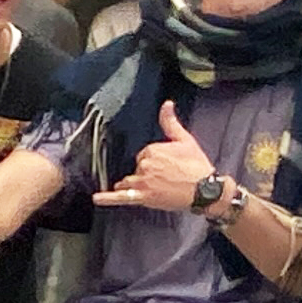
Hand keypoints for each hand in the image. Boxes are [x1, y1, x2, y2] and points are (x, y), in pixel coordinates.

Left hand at [93, 99, 219, 212]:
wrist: (204, 189)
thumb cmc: (196, 165)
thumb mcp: (185, 139)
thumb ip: (170, 122)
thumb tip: (166, 104)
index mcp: (152, 149)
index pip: (144, 155)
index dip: (154, 161)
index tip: (167, 166)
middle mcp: (144, 165)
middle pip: (136, 168)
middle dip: (146, 173)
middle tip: (166, 179)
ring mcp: (143, 182)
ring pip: (129, 182)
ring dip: (135, 184)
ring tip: (149, 188)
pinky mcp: (144, 198)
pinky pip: (122, 198)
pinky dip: (108, 198)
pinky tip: (97, 198)